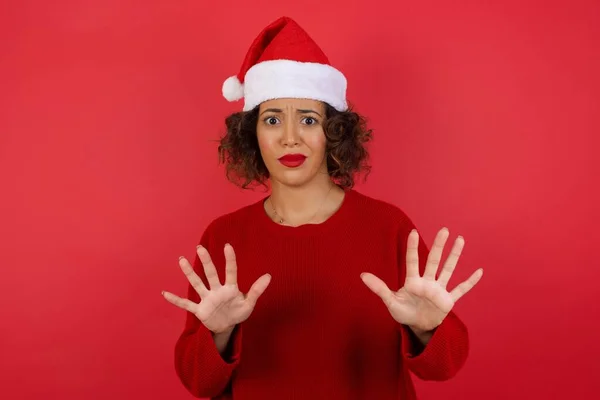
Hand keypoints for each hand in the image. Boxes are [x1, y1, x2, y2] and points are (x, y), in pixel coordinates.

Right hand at [162, 243, 271, 333]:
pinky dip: (175, 300)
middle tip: (200, 247)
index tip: (228, 246)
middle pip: (211, 274)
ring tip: (181, 260)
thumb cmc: (238, 312)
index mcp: (230, 288)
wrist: (227, 326)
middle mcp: (217, 290)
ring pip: (197, 284)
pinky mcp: (200, 310)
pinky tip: (165, 293)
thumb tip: (269, 276)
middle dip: (206, 261)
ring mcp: (207, 299)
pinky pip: (186, 304)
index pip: (231, 271)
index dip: (230, 260)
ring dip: (189, 273)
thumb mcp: (249, 304)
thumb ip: (257, 290)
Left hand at [361, 227, 482, 332]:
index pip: (413, 261)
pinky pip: (461, 290)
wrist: (417, 326)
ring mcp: (439, 290)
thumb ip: (379, 288)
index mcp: (413, 281)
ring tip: (460, 240)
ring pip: (448, 270)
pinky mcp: (448, 301)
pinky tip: (479, 271)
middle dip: (439, 246)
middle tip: (444, 230)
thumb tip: (362, 275)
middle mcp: (427, 282)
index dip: (413, 248)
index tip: (413, 232)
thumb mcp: (390, 302)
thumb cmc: (403, 312)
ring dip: (455, 256)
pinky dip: (470, 282)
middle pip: (434, 260)